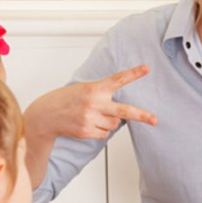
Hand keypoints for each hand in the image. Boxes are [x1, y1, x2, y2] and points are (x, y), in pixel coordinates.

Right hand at [25, 65, 156, 139]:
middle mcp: (94, 103)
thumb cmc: (68, 100)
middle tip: (155, 120)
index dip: (134, 73)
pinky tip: (88, 124)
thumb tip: (121, 114)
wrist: (46, 115)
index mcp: (95, 88)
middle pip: (124, 111)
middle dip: (142, 115)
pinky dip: (100, 131)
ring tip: (93, 116)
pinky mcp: (87, 131)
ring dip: (109, 121)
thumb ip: (102, 95)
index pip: (118, 79)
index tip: (147, 68)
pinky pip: (105, 134)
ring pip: (115, 124)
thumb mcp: (84, 89)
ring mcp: (90, 118)